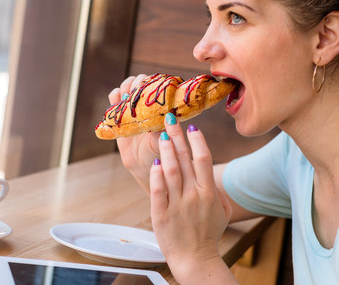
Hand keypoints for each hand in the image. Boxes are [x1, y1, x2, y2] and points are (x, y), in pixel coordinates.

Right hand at [108, 74, 159, 193]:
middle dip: (137, 82)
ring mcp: (132, 109)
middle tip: (135, 90)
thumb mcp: (163, 144)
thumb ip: (162, 131)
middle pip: (140, 83)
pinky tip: (115, 101)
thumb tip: (165, 118)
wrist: (143, 167)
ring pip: (126, 88)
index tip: (148, 86)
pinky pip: (114, 100)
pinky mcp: (119, 116)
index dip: (151, 82)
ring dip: (125, 86)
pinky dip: (114, 96)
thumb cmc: (159, 155)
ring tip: (126, 96)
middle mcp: (146, 105)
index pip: (156, 86)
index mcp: (161, 107)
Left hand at [150, 116, 234, 283]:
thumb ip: (217, 190)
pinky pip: (157, 190)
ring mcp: (177, 205)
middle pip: (185, 159)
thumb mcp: (222, 212)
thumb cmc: (208, 234)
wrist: (195, 259)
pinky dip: (156, 175)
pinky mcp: (161, 214)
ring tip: (161, 135)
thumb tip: (209, 172)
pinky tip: (154, 163)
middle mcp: (194, 196)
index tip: (192, 127)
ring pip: (170, 171)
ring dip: (165, 151)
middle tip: (169, 118)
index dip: (198, 141)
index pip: (204, 160)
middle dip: (177, 136)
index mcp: (209, 194)